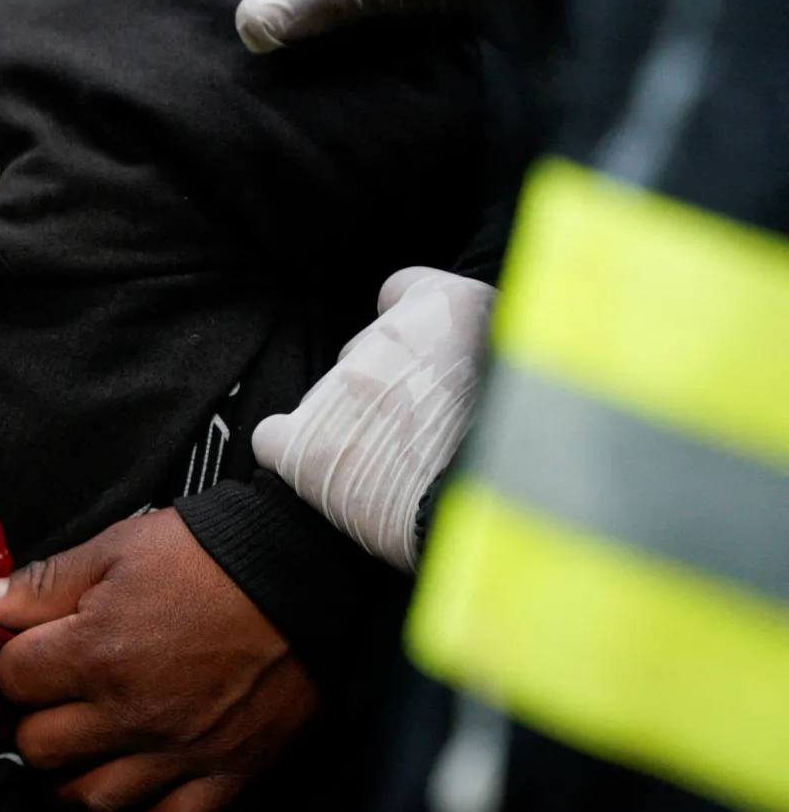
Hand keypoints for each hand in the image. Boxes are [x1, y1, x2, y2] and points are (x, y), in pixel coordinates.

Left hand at [0, 509, 317, 811]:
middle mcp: (133, 713)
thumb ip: (43, 584)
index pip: (13, 682)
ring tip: (82, 751)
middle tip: (54, 704)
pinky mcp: (229, 772)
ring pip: (92, 799)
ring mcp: (181, 751)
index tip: (33, 656)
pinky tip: (134, 788)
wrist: (306, 570)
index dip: (16, 665)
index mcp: (97, 653)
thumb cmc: (207, 554)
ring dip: (75, 776)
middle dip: (35, 722)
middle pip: (39, 749)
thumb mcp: (116, 549)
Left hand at [253, 267, 497, 571]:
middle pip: (364, 350)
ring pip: (328, 394)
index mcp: (455, 308)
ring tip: (389, 466)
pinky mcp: (302, 439)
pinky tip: (323, 474)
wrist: (490, 522)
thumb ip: (495, 352)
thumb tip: (477, 365)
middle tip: (416, 429)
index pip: (404, 289)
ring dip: (349, 422)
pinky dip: (290, 452)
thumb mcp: (536, 377)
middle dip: (383, 384)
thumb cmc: (524, 460)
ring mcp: (340, 387)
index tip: (421, 357)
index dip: (409, 325)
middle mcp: (390, 337)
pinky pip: (275, 437)